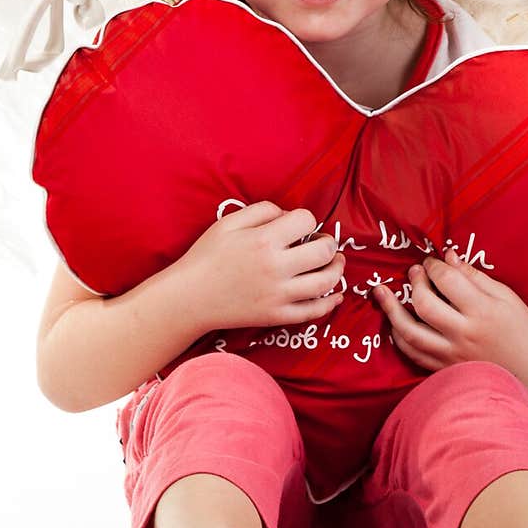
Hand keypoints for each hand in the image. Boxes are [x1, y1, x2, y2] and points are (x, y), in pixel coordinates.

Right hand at [177, 200, 345, 332]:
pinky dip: (330, 303)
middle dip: (329, 244)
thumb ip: (261, 210)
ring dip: (337, 270)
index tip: (300, 227)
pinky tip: (336, 294)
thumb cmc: (207, 257)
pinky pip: (313, 312)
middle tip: (323, 243)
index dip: (306, 220)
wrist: (190, 297)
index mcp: (264, 240)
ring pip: (325, 282)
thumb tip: (288, 215)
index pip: (306, 221)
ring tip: (335, 263)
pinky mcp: (277, 316)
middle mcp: (276, 268)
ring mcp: (278, 295)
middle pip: (324, 252)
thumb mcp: (229, 222)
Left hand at [371, 248, 527, 382]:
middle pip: (424, 304)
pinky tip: (394, 323)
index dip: (434, 266)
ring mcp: (452, 355)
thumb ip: (475, 277)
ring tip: (382, 293)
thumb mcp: (506, 297)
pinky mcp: (445, 369)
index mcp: (483, 311)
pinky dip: (399, 337)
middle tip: (415, 272)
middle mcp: (465, 334)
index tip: (432, 262)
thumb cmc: (522, 328)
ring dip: (391, 310)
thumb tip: (447, 257)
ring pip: (410, 332)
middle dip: (414, 282)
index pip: (447, 281)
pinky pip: (413, 354)